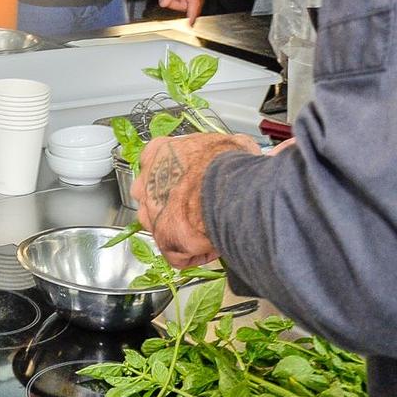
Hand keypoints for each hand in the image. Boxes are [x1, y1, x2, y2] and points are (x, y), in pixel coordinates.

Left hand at [134, 132, 261, 266]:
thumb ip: (228, 148)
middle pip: (155, 197)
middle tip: (201, 207)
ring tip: (209, 229)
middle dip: (175, 205)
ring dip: (181, 230)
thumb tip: (250, 151)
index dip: (180, 177)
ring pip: (161, 226)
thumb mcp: (231, 142)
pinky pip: (177, 253)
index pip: (158, 165)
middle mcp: (146, 183)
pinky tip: (214, 246)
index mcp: (157, 153)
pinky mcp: (163, 240)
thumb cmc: (227, 162)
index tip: (197, 184)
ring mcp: (151, 213)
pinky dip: (196, 254)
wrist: (229, 189)